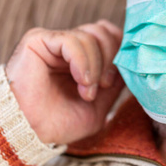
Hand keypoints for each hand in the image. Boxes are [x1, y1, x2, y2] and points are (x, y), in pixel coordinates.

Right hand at [5, 20, 124, 143]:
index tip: (118, 78)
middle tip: (104, 85)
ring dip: (96, 66)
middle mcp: (71, 47)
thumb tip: (132, 62)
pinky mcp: (39, 40)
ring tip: (87, 91)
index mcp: (85, 57)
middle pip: (105, 32)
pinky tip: (81, 80)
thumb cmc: (62, 122)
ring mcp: (55, 42)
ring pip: (91, 35)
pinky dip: (83, 61)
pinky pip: (72, 40)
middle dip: (111, 59)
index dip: (121, 51)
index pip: (111, 35)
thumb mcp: (101, 103)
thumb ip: (116, 80)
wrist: (33, 134)